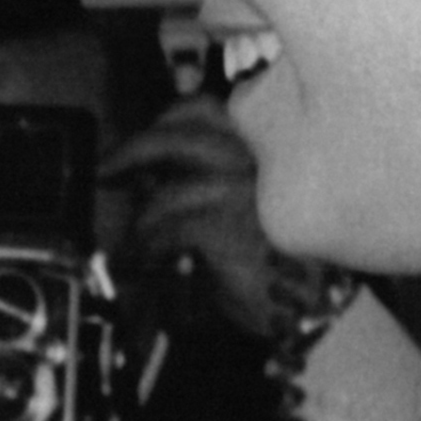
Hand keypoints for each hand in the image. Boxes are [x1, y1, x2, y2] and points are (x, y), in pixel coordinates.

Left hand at [101, 98, 285, 342]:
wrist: (315, 309)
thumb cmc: (279, 262)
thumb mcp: (242, 209)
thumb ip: (202, 185)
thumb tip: (149, 178)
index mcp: (262, 149)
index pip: (205, 111)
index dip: (164, 121)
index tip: (136, 140)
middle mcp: (255, 161)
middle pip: (177, 138)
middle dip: (133, 151)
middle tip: (105, 171)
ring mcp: (242, 192)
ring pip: (167, 193)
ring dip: (142, 223)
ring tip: (136, 246)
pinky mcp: (228, 228)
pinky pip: (167, 231)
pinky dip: (147, 249)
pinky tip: (146, 262)